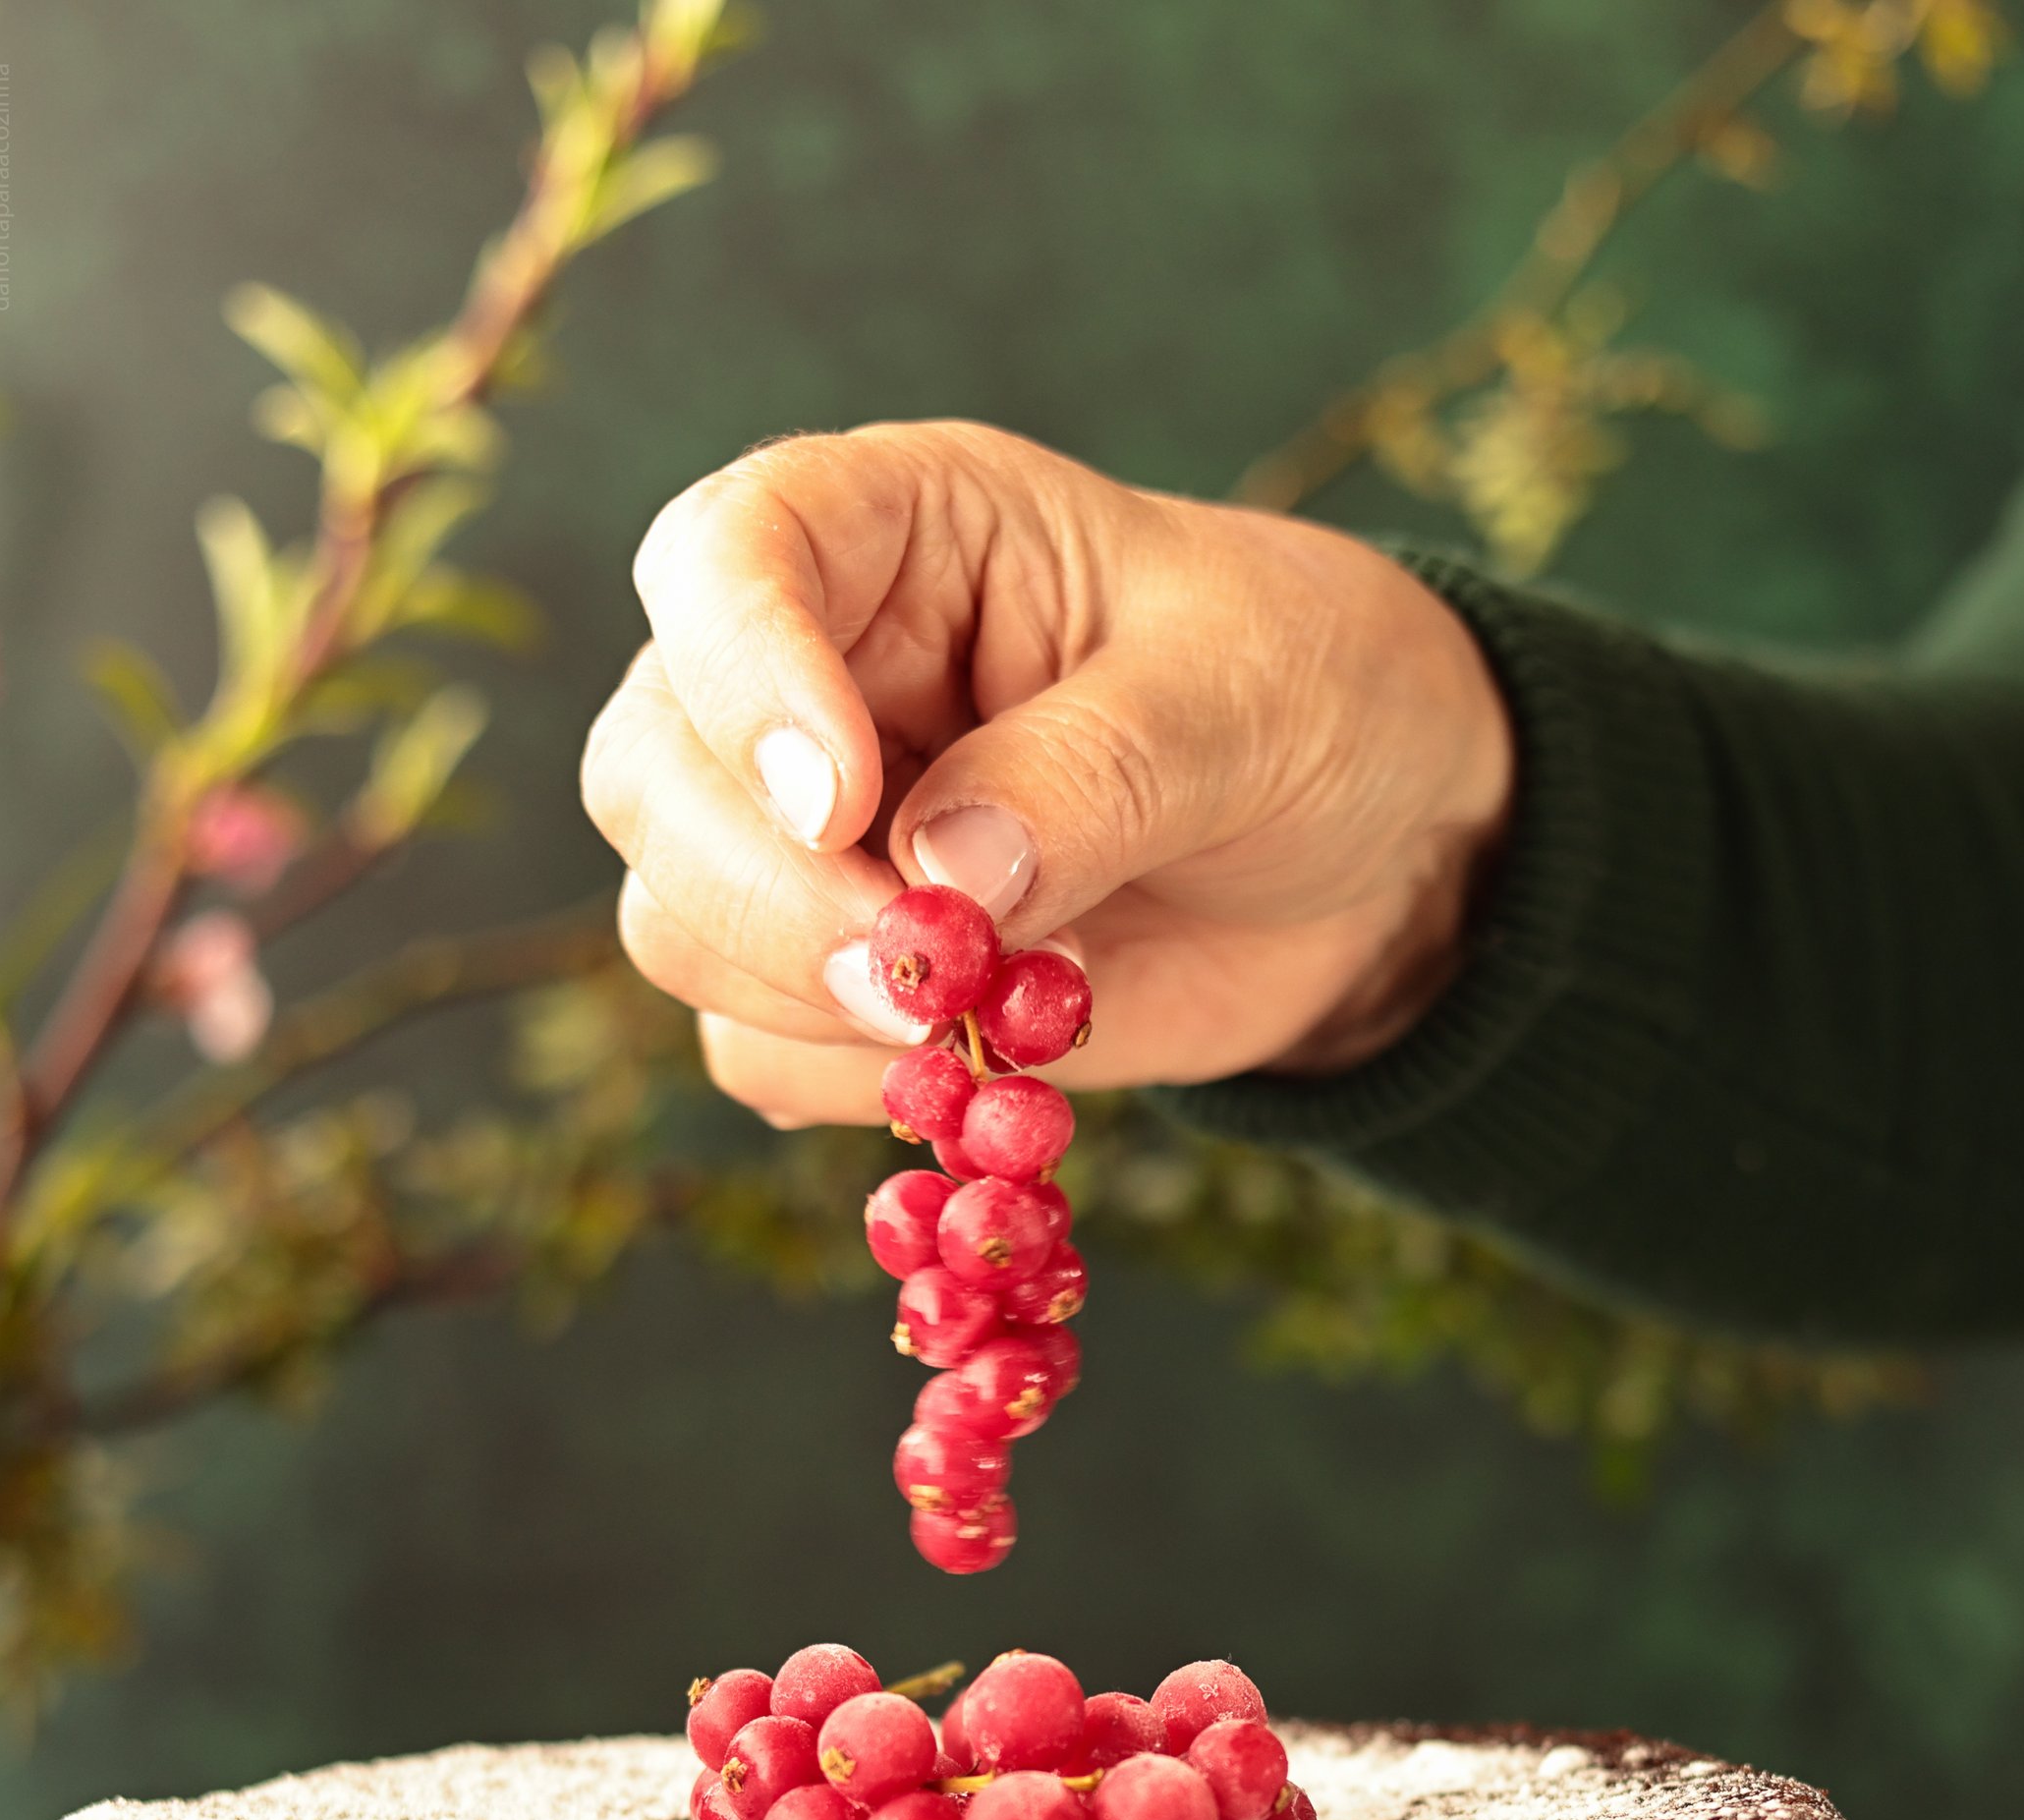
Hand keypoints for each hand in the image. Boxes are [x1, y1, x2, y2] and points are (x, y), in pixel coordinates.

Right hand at [579, 421, 1513, 1125]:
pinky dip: (854, 1084)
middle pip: (651, 777)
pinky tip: (986, 1058)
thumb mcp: (1241, 696)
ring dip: (813, 1001)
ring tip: (1009, 1006)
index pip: (726, 557)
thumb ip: (1091, 775)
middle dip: (767, 897)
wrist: (1372, 852)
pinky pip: (758, 1053)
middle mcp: (808, 672)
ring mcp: (805, 836)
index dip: (744, 680)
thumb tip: (939, 879)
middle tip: (924, 978)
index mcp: (893, 531)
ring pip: (675, 925)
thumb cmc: (1305, 697)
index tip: (843, 804)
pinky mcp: (838, 976)